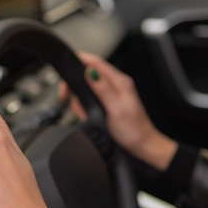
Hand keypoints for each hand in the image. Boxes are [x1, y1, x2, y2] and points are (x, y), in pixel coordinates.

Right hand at [62, 52, 177, 170]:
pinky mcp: (109, 102)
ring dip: (79, 100)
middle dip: (74, 86)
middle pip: (88, 74)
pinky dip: (84, 107)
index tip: (65, 69)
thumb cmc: (133, 130)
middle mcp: (116, 84)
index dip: (78, 62)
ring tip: (82, 113)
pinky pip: (91, 98)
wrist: (142, 146)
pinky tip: (86, 115)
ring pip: (87, 87)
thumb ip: (103, 89)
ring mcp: (112, 93)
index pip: (95, 62)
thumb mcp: (115, 109)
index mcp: (119, 82)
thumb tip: (90, 72)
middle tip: (65, 98)